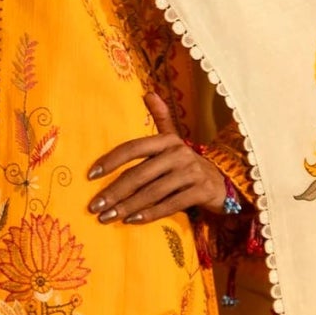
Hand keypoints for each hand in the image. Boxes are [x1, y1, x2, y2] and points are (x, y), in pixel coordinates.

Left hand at [85, 89, 226, 225]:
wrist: (224, 182)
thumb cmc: (188, 163)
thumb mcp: (175, 140)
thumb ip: (162, 118)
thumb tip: (148, 93)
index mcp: (168, 140)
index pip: (134, 148)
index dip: (111, 160)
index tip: (91, 175)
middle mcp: (179, 153)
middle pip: (139, 174)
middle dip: (114, 192)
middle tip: (94, 206)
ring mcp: (191, 172)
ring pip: (152, 192)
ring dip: (127, 207)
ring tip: (107, 217)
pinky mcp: (201, 191)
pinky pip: (171, 205)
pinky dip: (150, 214)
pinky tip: (131, 221)